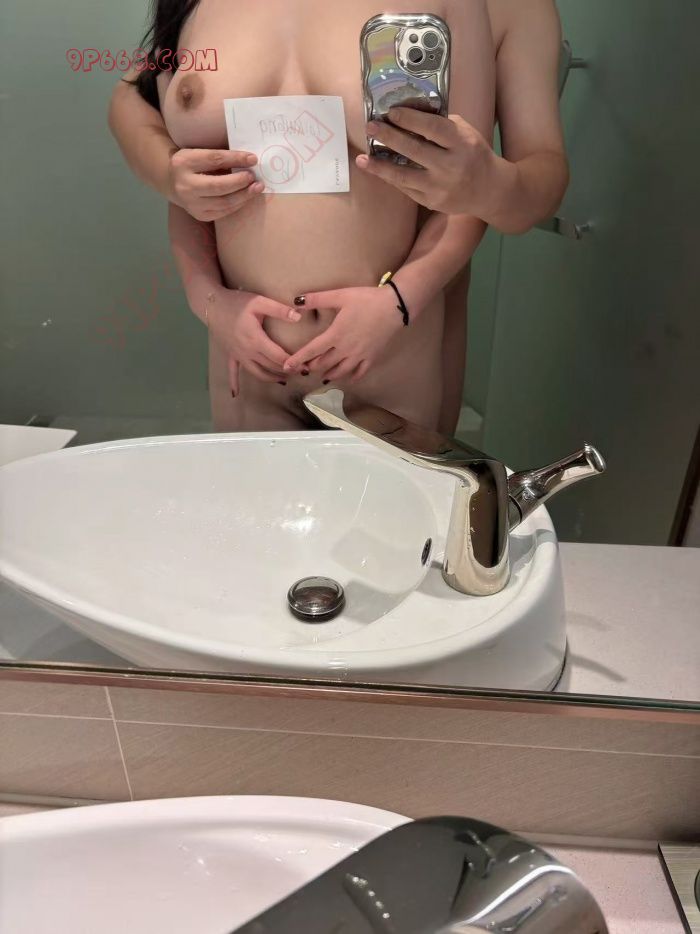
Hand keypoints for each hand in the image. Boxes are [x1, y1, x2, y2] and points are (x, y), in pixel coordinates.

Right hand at [168, 149, 264, 221]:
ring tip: (256, 188)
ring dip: (243, 195)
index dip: (235, 159)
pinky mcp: (199, 215)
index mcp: (184, 163)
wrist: (172, 183)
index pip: (214, 160)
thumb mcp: (199, 154)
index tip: (253, 158)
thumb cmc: (192, 165)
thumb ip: (219, 157)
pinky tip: (246, 197)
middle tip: (254, 177)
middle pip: (218, 185)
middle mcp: (185, 185)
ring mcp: (191, 203)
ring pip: (223, 202)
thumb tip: (249, 160)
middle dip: (240, 181)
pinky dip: (238, 204)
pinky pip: (224, 212)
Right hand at [206, 288, 301, 383]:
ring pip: (256, 372)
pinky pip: (232, 372)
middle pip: (270, 366)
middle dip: (286, 371)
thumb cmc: (237, 302)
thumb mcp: (259, 302)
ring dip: (270, 378)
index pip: (278, 356)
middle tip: (300, 372)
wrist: (212, 305)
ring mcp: (238, 355)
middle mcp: (247, 351)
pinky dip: (234, 383)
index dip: (292, 363)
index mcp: (256, 339)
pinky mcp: (230, 355)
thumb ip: (279, 310)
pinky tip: (235, 395)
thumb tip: (299, 316)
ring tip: (284, 380)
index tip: (304, 365)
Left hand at [282, 287, 404, 381]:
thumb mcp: (340, 295)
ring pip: (340, 371)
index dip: (298, 359)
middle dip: (312, 367)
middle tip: (303, 369)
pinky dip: (351, 377)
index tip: (287, 367)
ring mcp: (359, 355)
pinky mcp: (372, 357)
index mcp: (335, 335)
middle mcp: (345, 349)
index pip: (312, 350)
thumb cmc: (366, 299)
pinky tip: (347, 378)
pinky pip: (359, 372)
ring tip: (322, 377)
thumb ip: (317, 299)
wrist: (394, 307)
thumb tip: (296, 301)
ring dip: (329, 375)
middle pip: (324, 364)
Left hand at [356, 108, 495, 215]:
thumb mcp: (465, 133)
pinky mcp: (432, 202)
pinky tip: (376, 169)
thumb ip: (441, 124)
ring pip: (404, 175)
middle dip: (389, 137)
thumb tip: (409, 113)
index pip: (431, 128)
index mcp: (461, 144)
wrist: (489, 190)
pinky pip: (406, 188)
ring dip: (380, 166)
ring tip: (362, 158)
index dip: (409, 119)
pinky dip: (390, 178)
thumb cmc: (474, 154)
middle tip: (371, 127)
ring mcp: (440, 187)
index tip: (391, 112)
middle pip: (413, 150)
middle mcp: (450, 167)